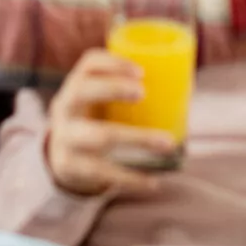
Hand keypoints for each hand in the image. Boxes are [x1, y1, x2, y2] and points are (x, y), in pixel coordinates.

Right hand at [45, 50, 174, 196]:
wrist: (61, 160)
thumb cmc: (94, 122)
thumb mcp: (98, 103)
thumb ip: (125, 95)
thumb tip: (184, 90)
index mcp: (75, 86)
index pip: (89, 64)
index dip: (113, 63)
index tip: (141, 71)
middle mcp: (65, 108)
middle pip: (82, 91)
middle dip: (113, 88)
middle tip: (143, 92)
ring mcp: (65, 138)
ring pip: (99, 135)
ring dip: (136, 138)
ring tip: (167, 143)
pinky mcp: (70, 167)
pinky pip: (102, 172)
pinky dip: (130, 178)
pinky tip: (153, 182)